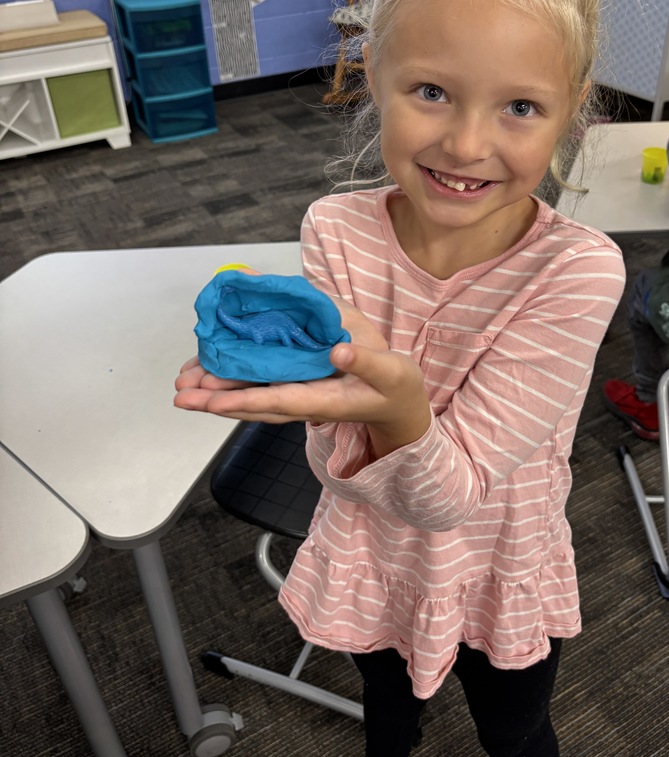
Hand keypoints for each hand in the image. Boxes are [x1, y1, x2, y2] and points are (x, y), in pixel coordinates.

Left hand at [174, 301, 430, 453]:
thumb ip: (365, 360)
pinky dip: (233, 381)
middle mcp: (304, 402)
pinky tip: (211, 370)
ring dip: (216, 394)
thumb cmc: (396, 386)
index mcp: (324, 400)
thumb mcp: (391, 371)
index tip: (212, 402)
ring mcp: (297, 397)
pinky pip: (258, 387)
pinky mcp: (295, 387)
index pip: (278, 401)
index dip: (245, 401)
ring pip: (250, 398)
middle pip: (252, 405)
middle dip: (215, 401)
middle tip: (180, 393)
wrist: (399, 401)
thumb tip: (337, 351)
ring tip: (183, 385)